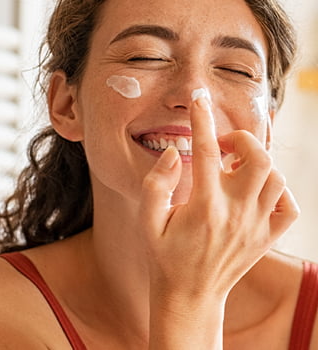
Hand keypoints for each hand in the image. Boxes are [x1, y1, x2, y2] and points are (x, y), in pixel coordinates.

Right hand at [138, 93, 298, 347]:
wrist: (189, 296)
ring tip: (235, 168)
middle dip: (241, 140)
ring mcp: (256, 225)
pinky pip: (288, 206)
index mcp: (203, 206)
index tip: (199, 98)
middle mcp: (235, 213)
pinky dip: (279, 190)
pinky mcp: (267, 237)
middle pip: (256, 157)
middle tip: (222, 147)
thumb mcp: (148, 221)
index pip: (207, 150)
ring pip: (275, 177)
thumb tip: (174, 152)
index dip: (202, 119)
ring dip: (257, 163)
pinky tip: (256, 191)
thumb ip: (156, 184)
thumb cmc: (164, 256)